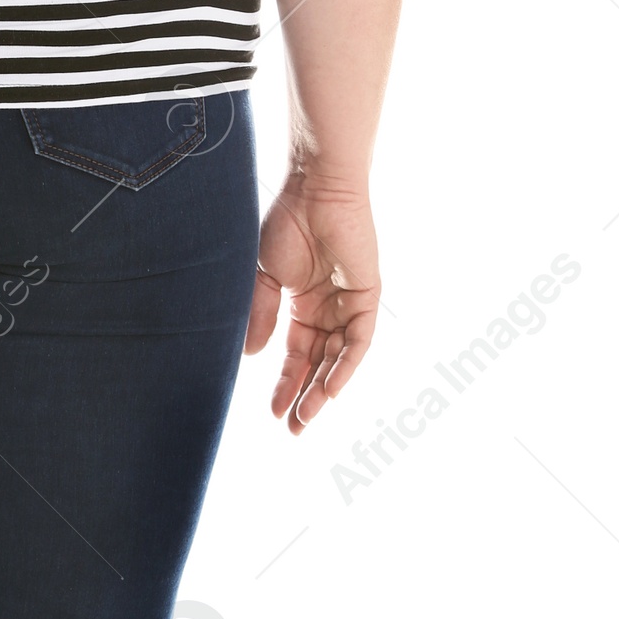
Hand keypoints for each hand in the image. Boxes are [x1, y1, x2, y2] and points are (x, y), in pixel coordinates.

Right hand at [244, 177, 379, 434]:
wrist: (314, 190)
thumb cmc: (286, 223)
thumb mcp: (264, 278)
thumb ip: (260, 316)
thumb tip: (251, 357)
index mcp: (302, 305)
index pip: (297, 355)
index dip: (285, 383)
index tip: (272, 413)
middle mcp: (328, 309)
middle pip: (319, 363)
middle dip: (305, 397)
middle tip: (292, 429)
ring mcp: (349, 304)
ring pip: (339, 358)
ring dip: (324, 389)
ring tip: (306, 417)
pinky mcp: (367, 297)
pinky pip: (359, 341)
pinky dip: (346, 365)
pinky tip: (330, 389)